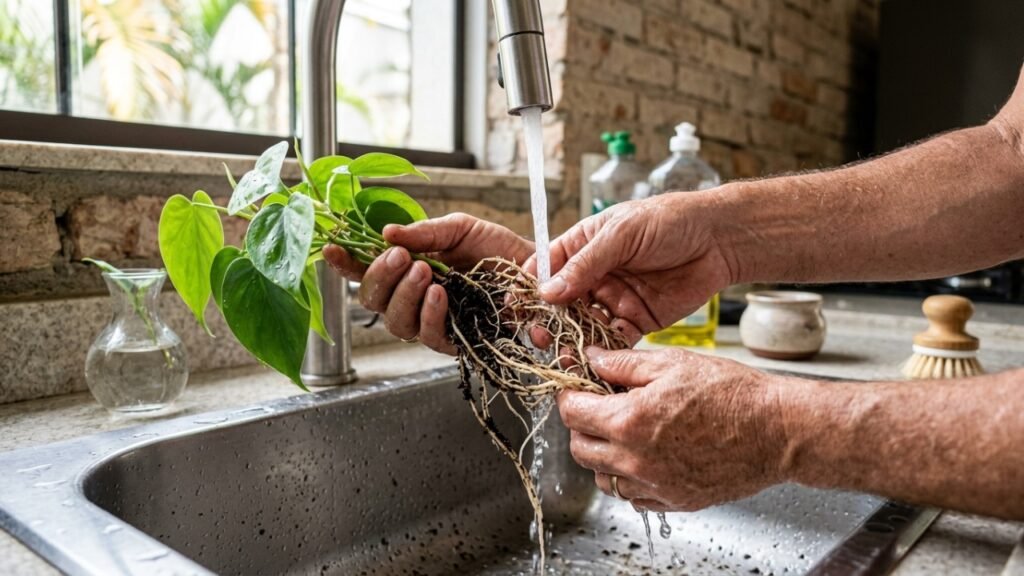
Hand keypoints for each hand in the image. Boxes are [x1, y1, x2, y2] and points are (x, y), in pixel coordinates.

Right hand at [323, 213, 532, 353]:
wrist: (535, 269)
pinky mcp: (453, 341)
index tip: (332, 248)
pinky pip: (428, 336)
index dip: (345, 263)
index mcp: (406, 270)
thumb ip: (424, 234)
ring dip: (404, 296)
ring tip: (424, 273)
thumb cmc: (496, 249)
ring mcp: (430, 322)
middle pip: (372, 300)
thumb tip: (386, 235)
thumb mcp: (459, 228)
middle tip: (400, 257)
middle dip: (380, 278)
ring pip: (395, 322)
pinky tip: (439, 295)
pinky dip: (429, 314)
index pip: (364, 271)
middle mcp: (411, 299)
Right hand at [531, 193, 735, 340]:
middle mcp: (595, 275)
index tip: (519, 307)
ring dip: (573, 339)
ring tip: (566, 354)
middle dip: (549, 321)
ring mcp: (614, 299)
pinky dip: (603, 351)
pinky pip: (613, 340)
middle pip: (561, 303)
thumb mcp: (622, 233)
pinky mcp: (636, 320)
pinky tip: (596, 358)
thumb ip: (586, 263)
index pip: (546, 268)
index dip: (531, 287)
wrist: (719, 239)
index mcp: (584, 246)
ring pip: (583, 324)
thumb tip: (548, 290)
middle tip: (542, 336)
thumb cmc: (670, 221)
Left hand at [557, 347, 788, 511]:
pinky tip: (647, 455)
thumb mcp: (673, 363)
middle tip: (599, 407)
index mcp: (630, 421)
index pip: (572, 414)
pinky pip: (633, 496)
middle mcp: (636, 460)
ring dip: (603, 455)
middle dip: (582, 426)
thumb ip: (623, 364)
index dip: (570, 395)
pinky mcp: (675, 500)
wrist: (777, 431)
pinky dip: (630, 478)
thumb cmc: (732, 394)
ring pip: (603, 477)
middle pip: (580, 449)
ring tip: (625, 432)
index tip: (577, 388)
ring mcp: (655, 485)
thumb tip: (592, 359)